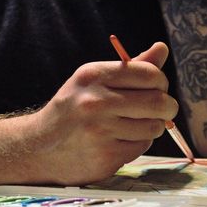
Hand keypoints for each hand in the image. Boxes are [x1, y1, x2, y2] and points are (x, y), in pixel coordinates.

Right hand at [34, 42, 178, 184]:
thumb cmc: (71, 110)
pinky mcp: (105, 157)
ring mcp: (100, 132)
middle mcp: (96, 102)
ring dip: (151, 127)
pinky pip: (141, 147)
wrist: (38, 146)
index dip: (161, 82)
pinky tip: (118, 140)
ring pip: (153, 127)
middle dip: (167, 107)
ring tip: (131, 125)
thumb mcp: (92, 82)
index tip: (156, 89)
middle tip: (161, 109)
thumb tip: (162, 49)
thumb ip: (129, 67)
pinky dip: (136, 143)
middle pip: (159, 102)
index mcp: (93, 76)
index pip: (150, 74)